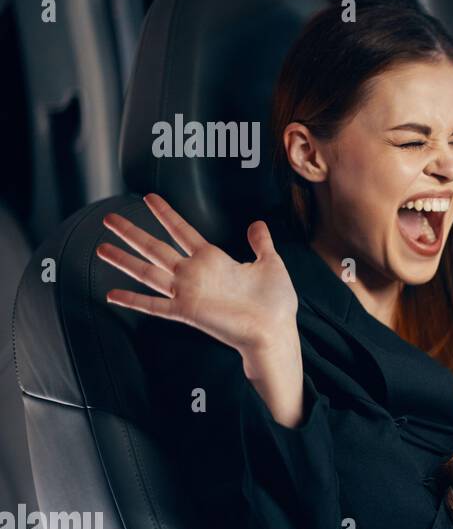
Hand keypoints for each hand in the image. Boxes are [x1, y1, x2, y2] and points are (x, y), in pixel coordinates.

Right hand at [98, 193, 296, 354]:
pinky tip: (112, 294)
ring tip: (101, 247)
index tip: (149, 198)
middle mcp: (195, 274)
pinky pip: (154, 305)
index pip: (182, 231)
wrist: (275, 330)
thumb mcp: (271, 264)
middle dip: (132, 233)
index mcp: (213, 260)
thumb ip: (261, 244)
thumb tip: (257, 223)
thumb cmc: (275, 302)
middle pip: (155, 247)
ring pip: (148, 272)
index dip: (166, 214)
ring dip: (124, 260)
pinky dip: (133, 300)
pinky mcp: (187, 312)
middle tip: (109, 218)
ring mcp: (188, 292)